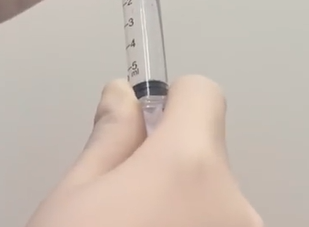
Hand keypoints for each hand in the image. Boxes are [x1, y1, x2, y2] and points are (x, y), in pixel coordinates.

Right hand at [26, 76, 261, 226]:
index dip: (169, 102)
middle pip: (204, 151)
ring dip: (183, 203)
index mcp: (189, 164)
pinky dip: (193, 226)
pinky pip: (218, 224)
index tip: (143, 123)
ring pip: (211, 195)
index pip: (203, 93)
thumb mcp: (75, 196)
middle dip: (169, 163)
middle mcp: (233, 201)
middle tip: (121, 200)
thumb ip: (109, 139)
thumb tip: (122, 98)